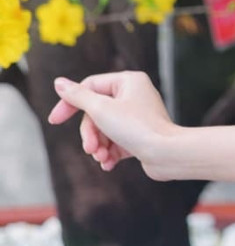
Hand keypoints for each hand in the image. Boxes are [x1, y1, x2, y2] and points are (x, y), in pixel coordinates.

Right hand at [47, 71, 176, 179]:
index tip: (54, 120)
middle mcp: (135, 95)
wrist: (167, 155)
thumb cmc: (137, 128)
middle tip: (90, 149)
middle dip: (90, 133)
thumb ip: (77, 96)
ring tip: (101, 158)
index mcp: (128, 81)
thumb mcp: (101, 109)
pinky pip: (116, 142)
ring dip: (98, 146)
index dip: (70, 103)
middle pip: (96, 112)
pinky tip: (108, 164)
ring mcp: (138, 116)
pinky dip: (109, 153)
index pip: (89, 87)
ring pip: (104, 129)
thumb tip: (59, 83)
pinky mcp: (140, 136)